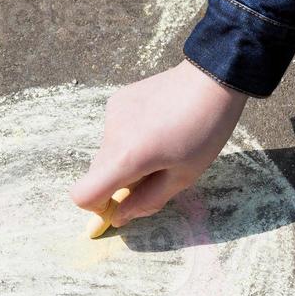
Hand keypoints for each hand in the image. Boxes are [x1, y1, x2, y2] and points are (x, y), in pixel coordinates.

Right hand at [71, 60, 247, 226]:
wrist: (212, 78)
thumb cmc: (205, 131)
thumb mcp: (183, 177)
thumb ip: (147, 201)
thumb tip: (120, 217)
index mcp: (127, 158)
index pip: (82, 195)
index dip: (97, 208)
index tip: (119, 204)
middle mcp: (111, 135)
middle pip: (98, 174)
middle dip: (119, 182)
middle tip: (155, 174)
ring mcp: (112, 115)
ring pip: (108, 153)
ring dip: (126, 159)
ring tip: (161, 145)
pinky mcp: (117, 100)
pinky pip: (115, 131)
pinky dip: (129, 138)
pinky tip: (157, 125)